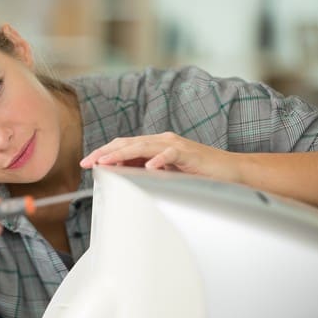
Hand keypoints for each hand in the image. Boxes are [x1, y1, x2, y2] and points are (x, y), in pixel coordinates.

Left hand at [80, 132, 240, 182]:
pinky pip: (171, 154)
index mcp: (155, 145)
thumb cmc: (197, 174)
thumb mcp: (167, 173)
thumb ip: (147, 172)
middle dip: (105, 152)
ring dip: (122, 154)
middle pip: (128, 143)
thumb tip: (122, 176)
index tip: (87, 163)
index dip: (105, 152)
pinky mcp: (189, 153)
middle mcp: (162, 141)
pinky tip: (148, 167)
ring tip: (105, 162)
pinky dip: (159, 160)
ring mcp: (175, 145)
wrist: (230, 171)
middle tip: (87, 162)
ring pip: (143, 146)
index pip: (124, 146)